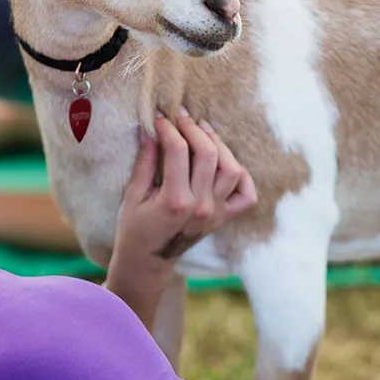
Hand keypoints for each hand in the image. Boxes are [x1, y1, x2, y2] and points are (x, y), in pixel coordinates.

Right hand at [105, 109, 257, 326]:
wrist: (148, 263)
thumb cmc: (134, 230)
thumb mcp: (132, 195)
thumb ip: (145, 162)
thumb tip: (151, 130)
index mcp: (176, 201)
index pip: (178, 151)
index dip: (169, 128)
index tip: (160, 118)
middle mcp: (202, 207)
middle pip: (209, 154)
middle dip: (194, 129)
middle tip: (181, 117)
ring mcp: (216, 213)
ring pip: (232, 168)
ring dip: (219, 145)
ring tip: (203, 131)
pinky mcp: (224, 217)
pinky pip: (247, 194)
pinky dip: (242, 176)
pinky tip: (225, 162)